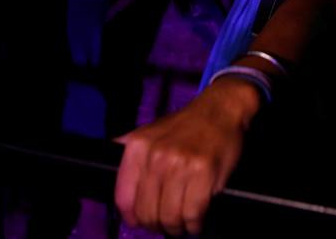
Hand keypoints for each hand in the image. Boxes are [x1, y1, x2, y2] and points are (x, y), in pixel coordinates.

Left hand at [115, 78, 258, 234]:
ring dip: (177, 228)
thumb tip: (116, 177)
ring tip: (182, 224)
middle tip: (167, 223)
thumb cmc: (186, 125)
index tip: (141, 221)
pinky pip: (193, 213)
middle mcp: (155, 156)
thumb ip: (130, 154)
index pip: (123, 198)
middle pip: (147, 213)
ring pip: (170, 217)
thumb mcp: (150, 132)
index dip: (133, 217)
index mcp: (137, 147)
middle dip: (157, 225)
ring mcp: (179, 165)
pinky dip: (194, 224)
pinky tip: (196, 220)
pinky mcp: (203, 173)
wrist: (220, 109)